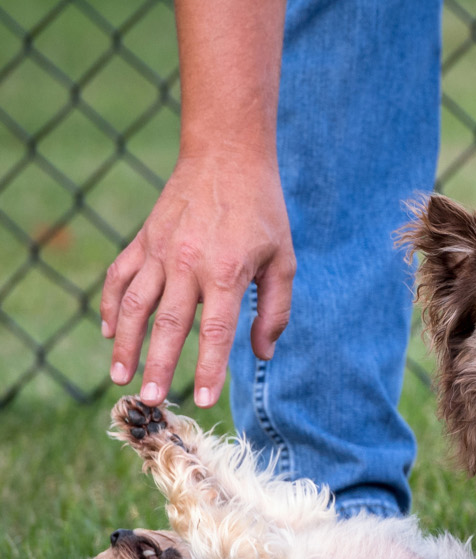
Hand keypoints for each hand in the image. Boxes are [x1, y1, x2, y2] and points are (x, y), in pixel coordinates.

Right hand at [100, 155, 295, 407]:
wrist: (227, 157)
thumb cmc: (263, 212)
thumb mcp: (283, 260)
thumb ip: (274, 310)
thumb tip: (262, 353)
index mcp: (227, 272)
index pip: (215, 332)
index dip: (207, 369)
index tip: (201, 400)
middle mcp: (188, 263)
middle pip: (168, 325)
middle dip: (158, 366)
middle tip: (150, 401)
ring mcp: (160, 250)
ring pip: (134, 305)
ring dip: (125, 344)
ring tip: (121, 376)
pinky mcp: (143, 239)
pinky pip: (119, 277)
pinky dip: (111, 306)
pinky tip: (109, 332)